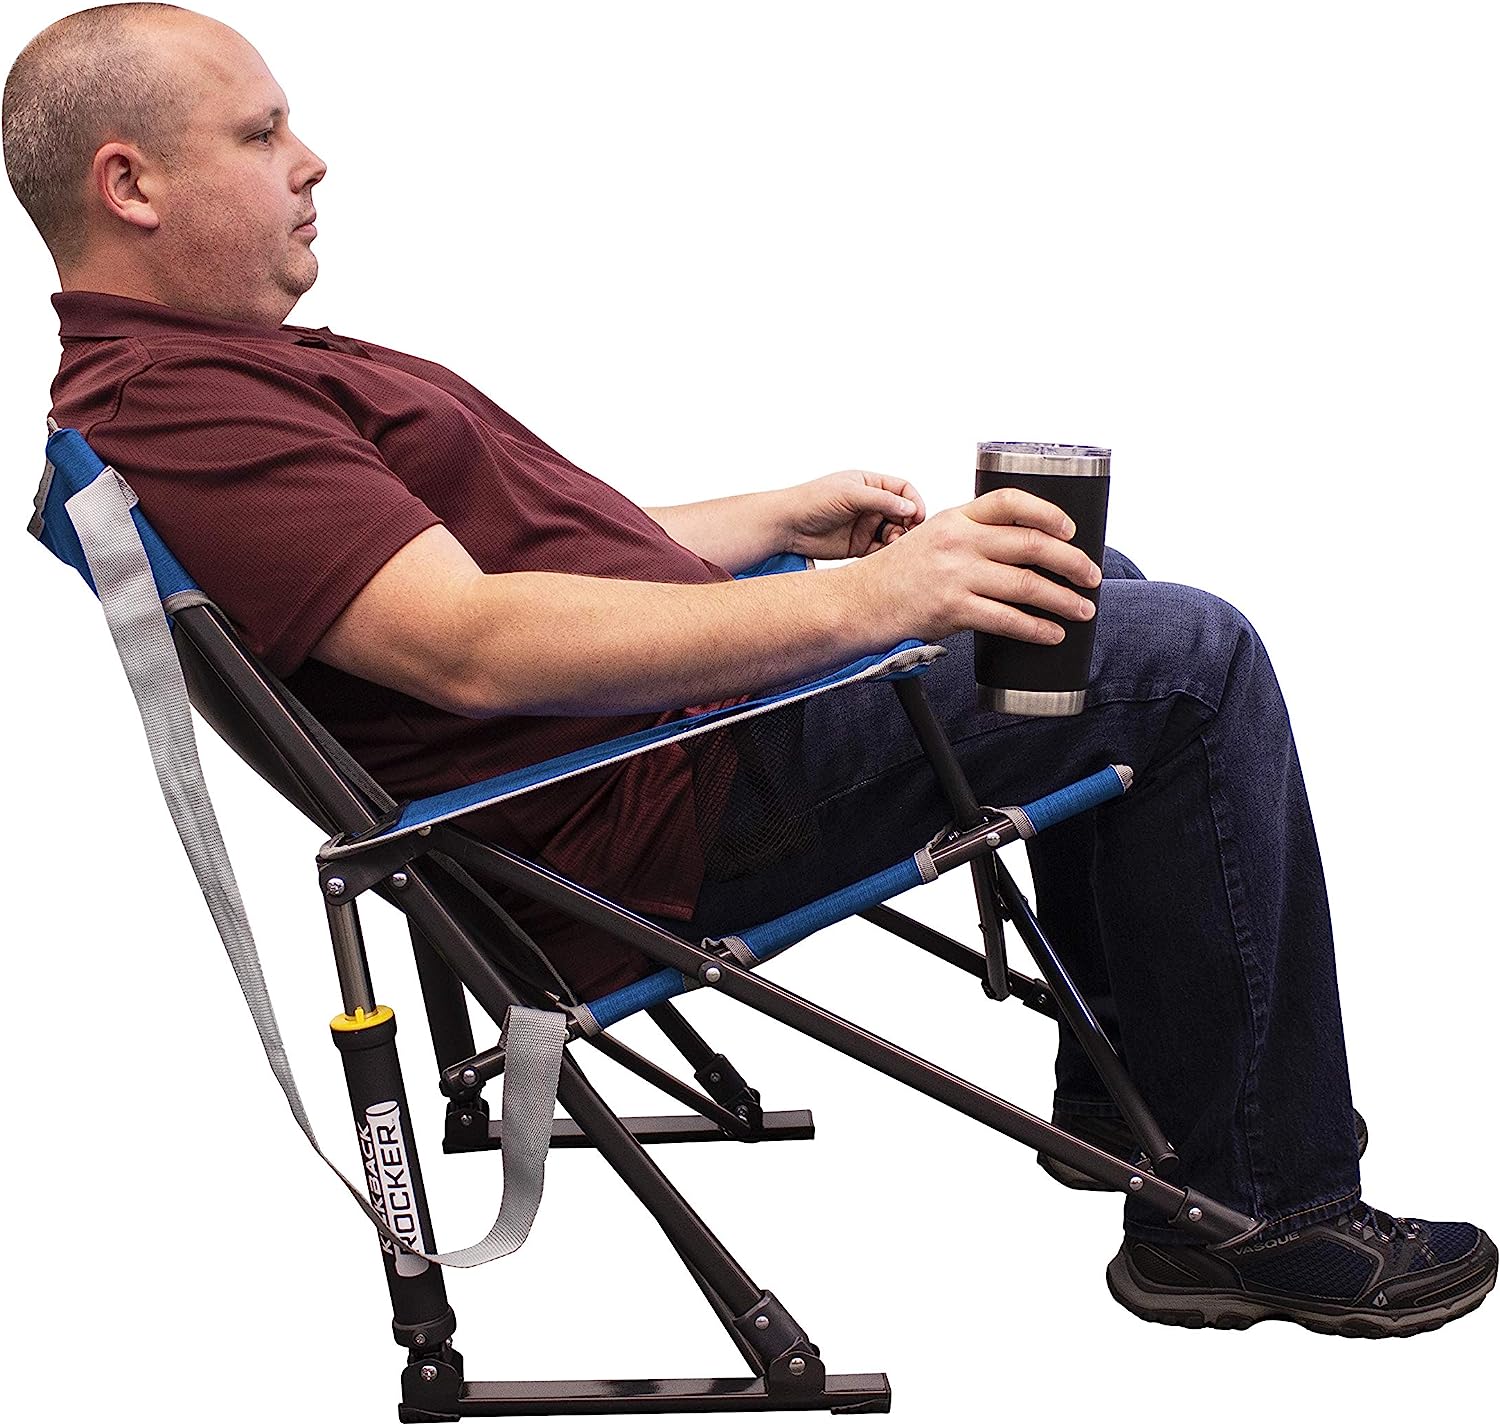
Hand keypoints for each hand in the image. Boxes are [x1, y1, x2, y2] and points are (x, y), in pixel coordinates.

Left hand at [780, 470, 927, 559]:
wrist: (787, 525)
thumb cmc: (812, 500)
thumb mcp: (849, 494)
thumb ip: (882, 500)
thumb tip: (911, 507)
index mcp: (870, 485)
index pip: (903, 490)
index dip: (914, 502)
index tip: (918, 517)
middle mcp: (870, 504)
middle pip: (903, 514)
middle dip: (909, 524)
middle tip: (905, 534)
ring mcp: (866, 525)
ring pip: (895, 533)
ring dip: (898, 540)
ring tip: (891, 544)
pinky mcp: (859, 546)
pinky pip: (881, 550)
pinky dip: (887, 554)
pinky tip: (884, 556)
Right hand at [849, 487, 1102, 645]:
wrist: (858, 603)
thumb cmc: (895, 576)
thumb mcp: (930, 538)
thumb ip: (969, 538)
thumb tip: (1019, 552)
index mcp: (955, 517)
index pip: (1011, 501)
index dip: (1049, 513)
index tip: (1071, 530)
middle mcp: (958, 541)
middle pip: (1031, 543)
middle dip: (1071, 562)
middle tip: (1091, 575)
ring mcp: (956, 575)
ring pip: (1027, 584)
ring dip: (1063, 599)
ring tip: (1081, 610)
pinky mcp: (952, 608)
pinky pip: (1008, 619)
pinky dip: (1037, 628)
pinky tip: (1052, 634)